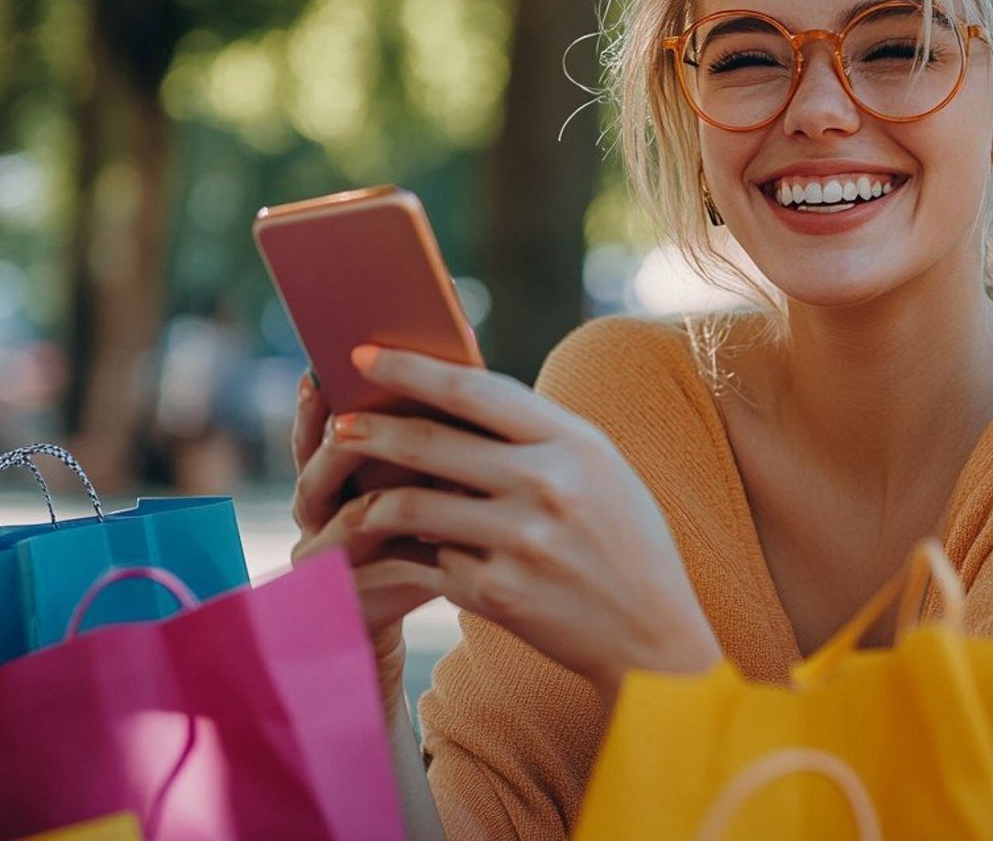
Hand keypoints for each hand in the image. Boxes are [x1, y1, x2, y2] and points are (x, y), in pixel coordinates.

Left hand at [304, 346, 721, 702]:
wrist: (652, 637)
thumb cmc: (625, 541)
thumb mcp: (601, 470)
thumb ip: (539, 435)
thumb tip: (454, 396)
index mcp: (575, 442)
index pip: (475, 390)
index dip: (410, 369)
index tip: (365, 356)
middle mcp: (548, 486)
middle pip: (430, 443)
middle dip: (370, 430)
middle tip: (339, 425)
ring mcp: (522, 543)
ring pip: (415, 507)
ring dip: (374, 499)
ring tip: (357, 497)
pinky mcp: (500, 596)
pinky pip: (434, 563)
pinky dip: (416, 558)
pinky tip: (403, 557)